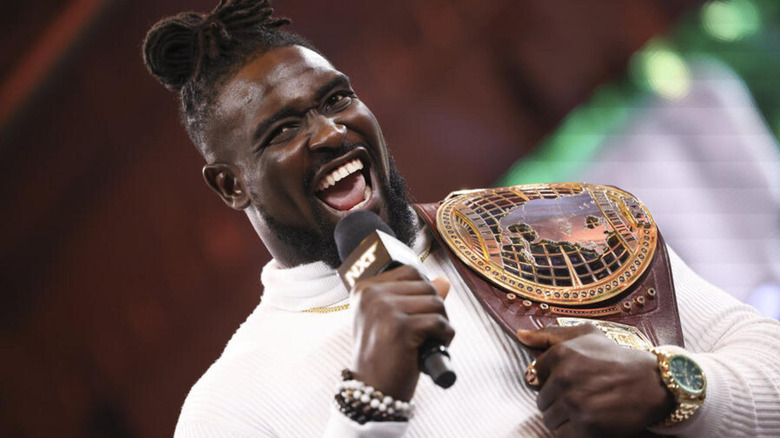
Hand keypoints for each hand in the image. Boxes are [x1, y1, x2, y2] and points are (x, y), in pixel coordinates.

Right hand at [350, 265, 452, 400]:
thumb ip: (416, 297)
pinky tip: (433, 347)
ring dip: (441, 323)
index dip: (423, 293)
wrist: (372, 391)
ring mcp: (384, 309)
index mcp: (365, 289)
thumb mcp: (394, 320)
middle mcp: (371, 295)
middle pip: (426, 286)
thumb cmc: (383, 356)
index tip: (416, 316)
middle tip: (426, 333)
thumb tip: (443, 280)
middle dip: (434, 309)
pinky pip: (439, 321)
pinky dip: (445, 336)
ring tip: (429, 340)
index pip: (410, 272)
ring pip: (436, 302)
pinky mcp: (401, 327)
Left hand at [517, 324, 674, 437]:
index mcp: (561, 354)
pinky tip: (587, 422)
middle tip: (581, 395)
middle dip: (557, 400)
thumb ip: (549, 334)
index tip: (570, 379)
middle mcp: (564, 378)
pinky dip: (572, 432)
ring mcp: (574, 403)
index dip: (551, 379)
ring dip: (563, 418)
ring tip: (585, 408)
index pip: (535, 374)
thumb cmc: (616, 357)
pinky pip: (562, 435)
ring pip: (549, 419)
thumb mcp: (585, 334)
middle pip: (541, 400)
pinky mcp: (586, 426)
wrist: (652, 383)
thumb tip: (520, 335)